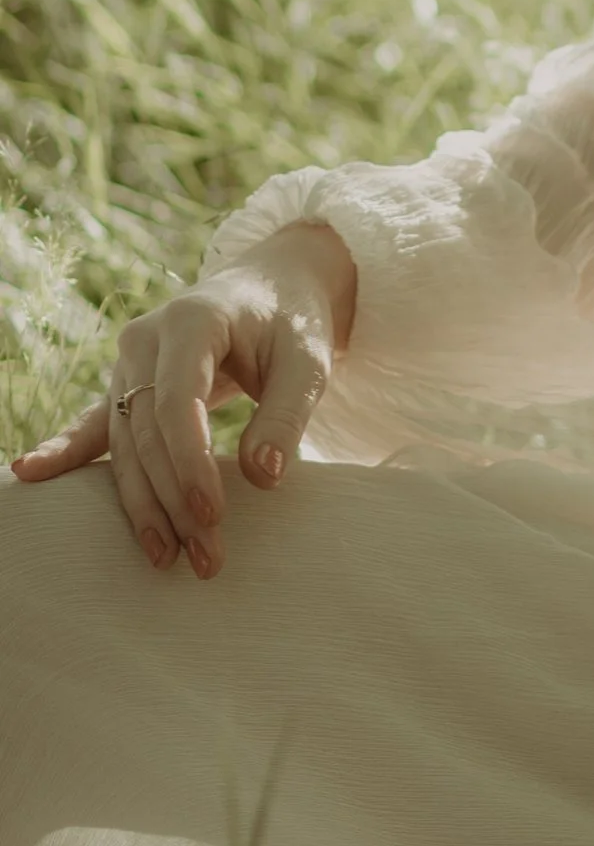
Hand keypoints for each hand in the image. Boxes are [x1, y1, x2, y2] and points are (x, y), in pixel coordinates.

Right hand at [8, 219, 358, 579]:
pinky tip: (31, 473)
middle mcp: (147, 338)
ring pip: (126, 441)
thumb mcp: (309, 360)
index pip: (177, 402)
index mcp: (192, 320)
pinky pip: (96, 425)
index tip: (214, 516)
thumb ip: (287, 414)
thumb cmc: (293, 323)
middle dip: (173, 499)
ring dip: (144, 503)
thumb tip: (261, 478)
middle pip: (147, 431)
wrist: (271, 286)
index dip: (190, 464)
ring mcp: (129, 362)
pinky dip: (69, 453)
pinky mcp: (126, 383)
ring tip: (168, 558)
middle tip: (205, 557)